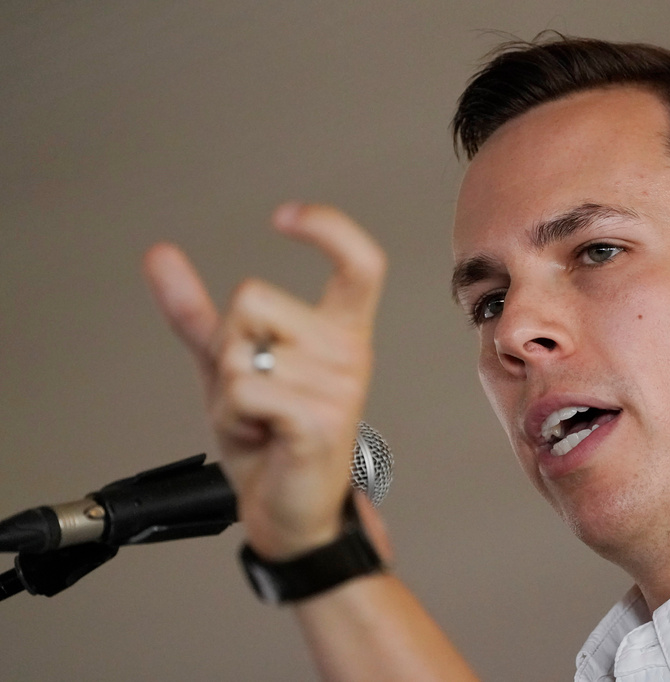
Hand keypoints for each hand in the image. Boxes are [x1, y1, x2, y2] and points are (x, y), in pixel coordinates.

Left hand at [143, 204, 387, 560]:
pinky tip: (260, 436)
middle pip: (254, 297)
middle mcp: (348, 353)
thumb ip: (198, 312)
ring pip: (240, 351)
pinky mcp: (319, 420)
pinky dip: (232, 416)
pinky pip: (244, 389)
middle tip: (255, 392)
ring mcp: (339, 387)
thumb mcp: (230, 365)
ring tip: (259, 421)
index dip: (328, 227)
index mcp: (339, 333)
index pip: (360, 263)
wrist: (291, 511)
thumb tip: (158, 254)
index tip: (283, 218)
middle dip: (230, 345)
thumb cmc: (271, 439)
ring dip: (227, 394)